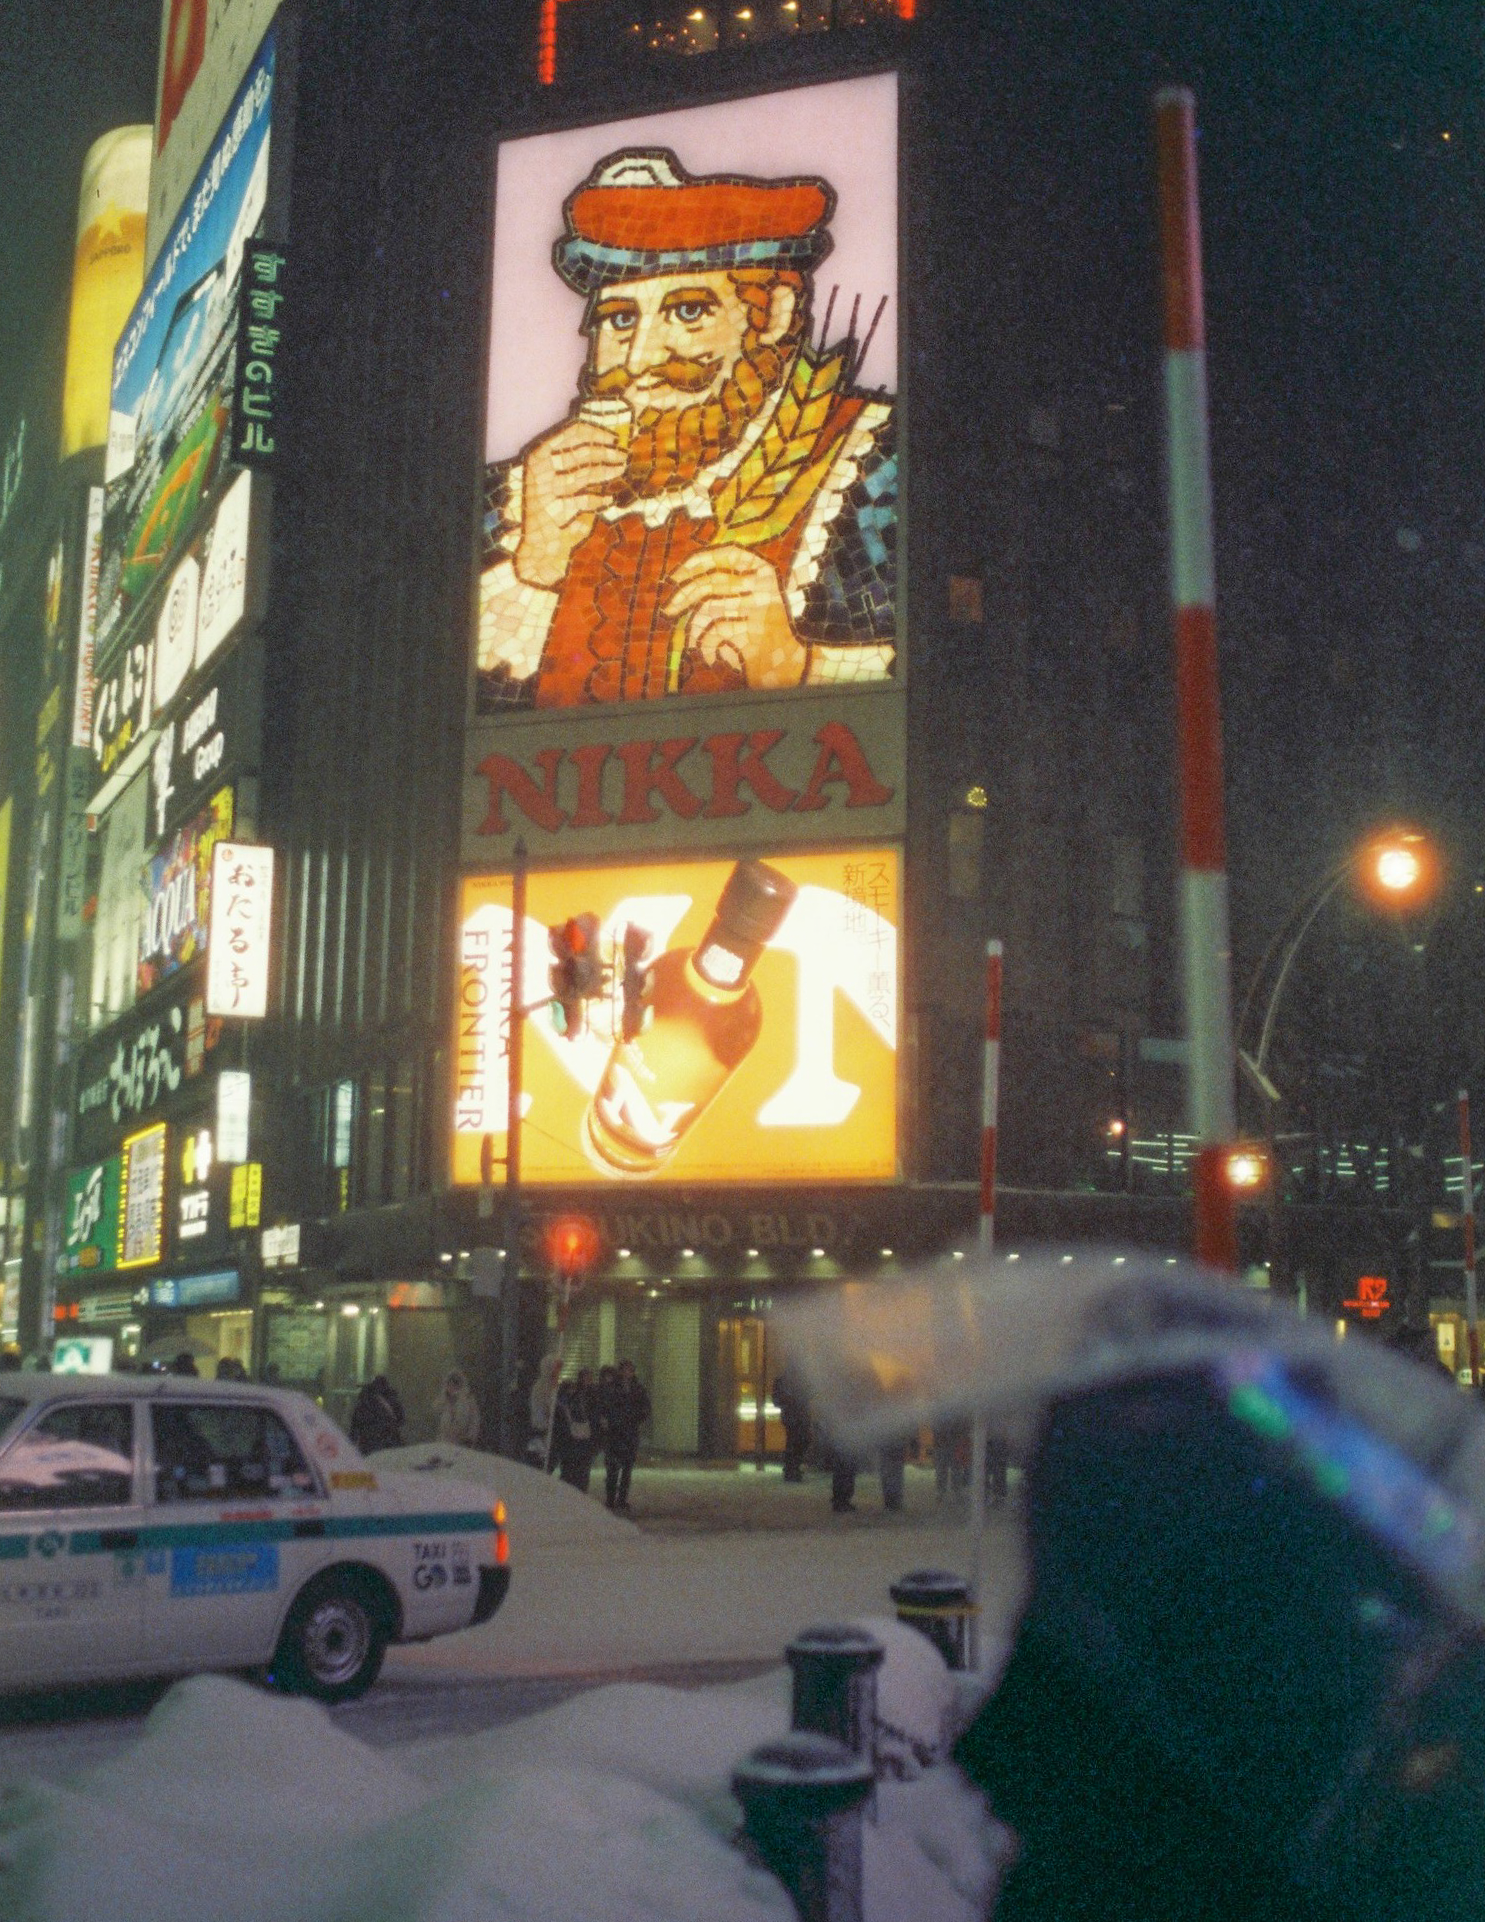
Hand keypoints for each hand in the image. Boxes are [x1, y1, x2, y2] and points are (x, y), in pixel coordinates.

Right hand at [515, 420, 626, 588]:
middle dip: (606, 452)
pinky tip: (609, 499)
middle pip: (580, 451)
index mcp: (537, 454)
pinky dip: (598, 500)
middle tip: (623, 455)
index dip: (597, 432)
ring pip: (584, 474)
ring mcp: (544, 490)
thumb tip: (611, 445)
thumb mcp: (561, 480)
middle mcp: (538, 469)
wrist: (539, 547)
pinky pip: (583, 500)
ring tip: (620, 469)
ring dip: (606, 471)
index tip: (616, 437)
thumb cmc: (554, 509)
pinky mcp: (553, 510)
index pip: (570, 432)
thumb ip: (578, 463)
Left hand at [663, 547, 807, 688]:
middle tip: (668, 609)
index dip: (700, 561)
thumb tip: (680, 578)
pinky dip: (707, 646)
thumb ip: (724, 587)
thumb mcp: (748, 601)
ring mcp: (761, 608)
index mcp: (765, 572)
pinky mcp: (754, 632)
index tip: (677, 574)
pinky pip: (714, 632)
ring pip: (709, 609)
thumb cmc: (763, 634)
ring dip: (695, 629)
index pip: (729, 554)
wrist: (790, 667)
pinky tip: (710, 657)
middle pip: (713, 582)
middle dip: (684, 596)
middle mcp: (765, 586)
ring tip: (694, 642)